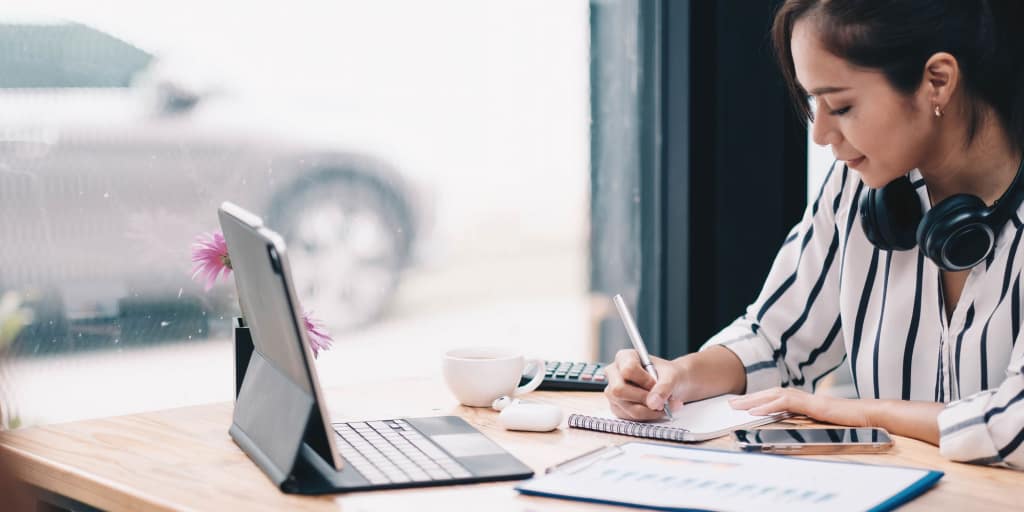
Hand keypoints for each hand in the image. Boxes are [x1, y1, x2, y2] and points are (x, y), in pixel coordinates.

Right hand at [603, 349, 687, 420]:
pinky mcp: (617, 407)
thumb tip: (653, 403)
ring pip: (626, 406)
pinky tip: (657, 410)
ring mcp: (613, 392)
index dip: (643, 380)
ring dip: (649, 410)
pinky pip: (630, 417)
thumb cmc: (667, 375)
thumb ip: (664, 387)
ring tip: (665, 406)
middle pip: (619, 390)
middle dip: (644, 398)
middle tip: (661, 400)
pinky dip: (647, 416)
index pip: (627, 370)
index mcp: (624, 357)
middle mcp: (614, 374)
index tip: (655, 383)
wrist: (670, 385)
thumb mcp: (671, 376)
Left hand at [728, 387, 872, 426]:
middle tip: (731, 403)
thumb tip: (790, 426)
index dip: (757, 399)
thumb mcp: (822, 422)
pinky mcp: (813, 405)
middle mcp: (804, 397)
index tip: (741, 404)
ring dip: (754, 400)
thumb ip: (806, 421)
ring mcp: (808, 399)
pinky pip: (787, 403)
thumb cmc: (849, 422)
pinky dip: (769, 406)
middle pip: (771, 393)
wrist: (870, 417)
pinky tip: (757, 411)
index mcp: (804, 401)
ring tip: (738, 406)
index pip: (775, 397)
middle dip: (749, 398)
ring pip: (775, 395)